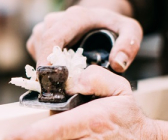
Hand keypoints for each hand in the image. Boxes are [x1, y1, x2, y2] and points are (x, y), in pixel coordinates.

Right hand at [27, 6, 142, 71]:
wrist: (98, 21)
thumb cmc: (112, 27)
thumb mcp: (130, 31)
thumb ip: (129, 45)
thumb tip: (117, 64)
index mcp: (74, 18)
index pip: (53, 38)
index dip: (48, 61)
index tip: (50, 81)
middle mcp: (54, 21)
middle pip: (43, 49)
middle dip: (49, 72)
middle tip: (60, 92)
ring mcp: (43, 30)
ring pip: (38, 54)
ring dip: (48, 71)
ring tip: (66, 82)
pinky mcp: (38, 40)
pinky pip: (37, 57)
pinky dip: (46, 69)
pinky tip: (61, 74)